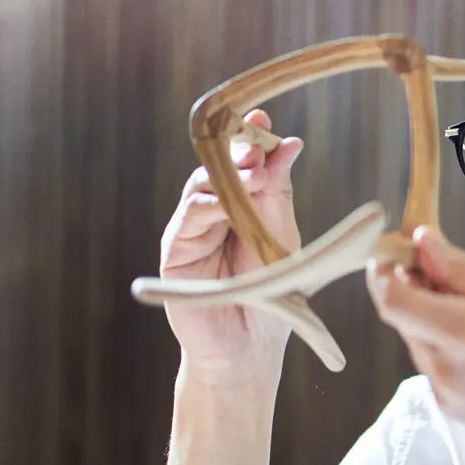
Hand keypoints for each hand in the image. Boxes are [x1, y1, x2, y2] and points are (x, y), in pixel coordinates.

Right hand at [159, 108, 305, 379]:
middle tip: (256, 141)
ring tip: (253, 174)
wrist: (251, 346)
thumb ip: (279, 193)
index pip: (242, 163)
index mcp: (242, 205)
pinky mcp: (175, 251)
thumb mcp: (281, 236)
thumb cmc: (270, 294)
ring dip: (226, 177)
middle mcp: (214, 213)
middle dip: (236, 151)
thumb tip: (289, 144)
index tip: (262, 118)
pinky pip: (187, 219)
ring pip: (200, 188)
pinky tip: (227, 203)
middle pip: (217, 168)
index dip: (249, 138)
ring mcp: (192, 230)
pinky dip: (208, 207)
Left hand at [366, 226, 464, 455]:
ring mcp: (447, 396)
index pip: (392, 298)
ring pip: (420, 345)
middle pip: (404, 320)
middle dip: (415, 292)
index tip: (393, 253)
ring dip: (433, 322)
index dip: (384, 271)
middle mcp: (445, 370)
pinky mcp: (454, 413)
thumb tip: (422, 242)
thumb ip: (463, 270)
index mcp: (463, 334)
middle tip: (449, 274)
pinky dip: (448, 350)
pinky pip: (436, 370)